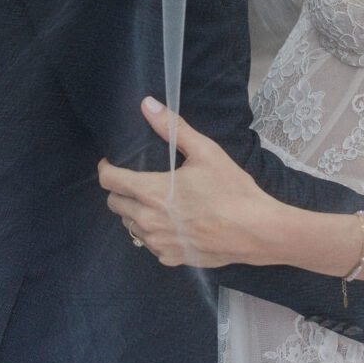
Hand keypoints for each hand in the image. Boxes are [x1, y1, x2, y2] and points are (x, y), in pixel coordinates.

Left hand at [97, 99, 281, 267]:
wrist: (255, 231)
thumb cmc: (230, 188)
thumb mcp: (205, 151)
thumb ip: (172, 127)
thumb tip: (147, 104)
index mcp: (151, 192)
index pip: (109, 181)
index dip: (107, 168)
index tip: (114, 162)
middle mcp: (147, 221)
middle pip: (114, 204)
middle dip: (120, 190)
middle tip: (140, 179)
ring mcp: (158, 244)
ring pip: (130, 226)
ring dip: (135, 212)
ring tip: (157, 201)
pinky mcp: (171, 258)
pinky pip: (149, 244)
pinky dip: (153, 232)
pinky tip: (173, 222)